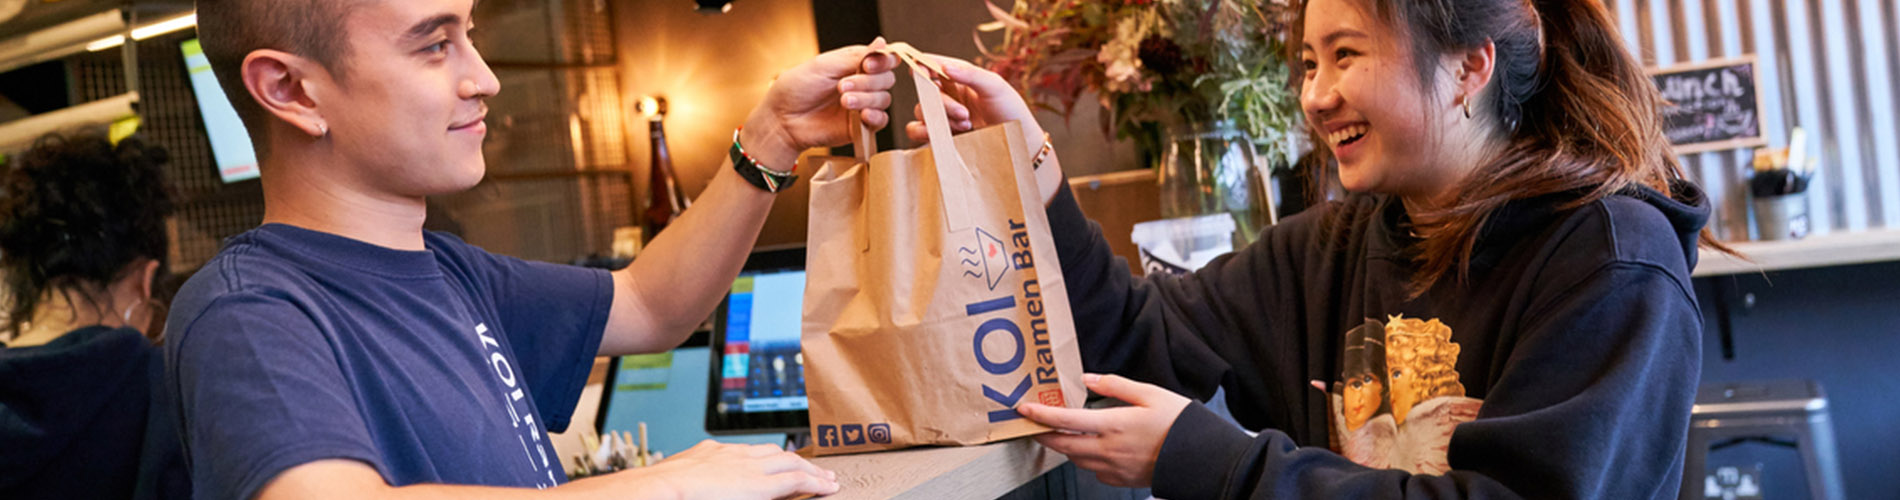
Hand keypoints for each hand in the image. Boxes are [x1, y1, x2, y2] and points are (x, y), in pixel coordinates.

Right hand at [583, 440, 838, 499]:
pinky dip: (814, 482)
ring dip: (811, 471)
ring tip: (826, 480)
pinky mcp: (760, 484)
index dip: (768, 458)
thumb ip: (693, 482)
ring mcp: (748, 466)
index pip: (748, 453)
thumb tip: (691, 488)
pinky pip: (795, 480)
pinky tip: (827, 487)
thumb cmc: (659, 491)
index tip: (778, 463)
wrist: (658, 488)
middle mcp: (733, 454)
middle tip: (813, 469)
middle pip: (774, 453)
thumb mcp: (677, 481)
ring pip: (791, 463)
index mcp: (710, 453)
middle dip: (796, 461)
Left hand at [742, 38, 899, 169]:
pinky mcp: (861, 126)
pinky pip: (881, 121)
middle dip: (868, 82)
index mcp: (854, 64)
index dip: (883, 61)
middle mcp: (861, 83)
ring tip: (843, 101)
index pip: (883, 59)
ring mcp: (862, 105)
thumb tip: (881, 42)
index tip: (868, 65)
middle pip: (886, 79)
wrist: (782, 119)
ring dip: (866, 98)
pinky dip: (875, 117)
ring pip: (883, 99)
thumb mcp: (824, 65)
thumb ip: (856, 56)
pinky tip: (862, 115)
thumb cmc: (796, 89)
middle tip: (842, 86)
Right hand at [902, 54, 1063, 204]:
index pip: (932, 65)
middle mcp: (948, 94)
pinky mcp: (941, 135)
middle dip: (943, 103)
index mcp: (959, 77)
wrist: (1018, 143)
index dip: (922, 66)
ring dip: (940, 119)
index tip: (921, 72)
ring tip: (966, 126)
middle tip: (965, 114)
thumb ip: (971, 74)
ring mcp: (944, 115)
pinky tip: (947, 136)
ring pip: (921, 111)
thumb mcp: (995, 86)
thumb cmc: (1010, 110)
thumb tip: (945, 67)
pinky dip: (925, 132)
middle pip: (925, 91)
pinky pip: (918, 131)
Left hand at [1016, 373, 1190, 487]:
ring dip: (1064, 446)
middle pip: (1062, 445)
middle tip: (1031, 424)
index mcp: (1113, 425)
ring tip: (1059, 432)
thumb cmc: (1179, 423)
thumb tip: (1086, 379)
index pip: (1065, 421)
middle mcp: (1108, 450)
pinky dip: (1086, 459)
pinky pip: (1094, 471)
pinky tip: (1093, 448)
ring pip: (1076, 459)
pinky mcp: (1120, 480)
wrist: (1202, 459)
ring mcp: (1113, 469)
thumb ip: (1114, 385)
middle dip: (1043, 434)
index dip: (1041, 415)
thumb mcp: (1150, 393)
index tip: (1024, 409)